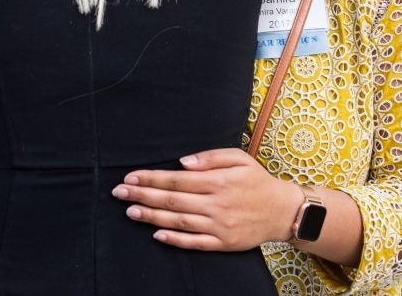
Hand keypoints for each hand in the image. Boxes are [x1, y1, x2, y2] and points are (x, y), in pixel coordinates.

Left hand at [111, 148, 300, 250]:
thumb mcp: (239, 158)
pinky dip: (174, 240)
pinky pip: (194, 243)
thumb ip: (210, 157)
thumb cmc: (257, 180)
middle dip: (143, 194)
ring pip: (178, 221)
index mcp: (219, 181)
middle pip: (172, 200)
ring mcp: (219, 226)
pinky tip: (156, 234)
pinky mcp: (223, 244)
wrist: (282, 211)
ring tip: (130, 210)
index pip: (177, 179)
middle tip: (119, 192)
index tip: (130, 176)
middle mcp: (217, 204)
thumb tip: (182, 162)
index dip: (151, 178)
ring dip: (152, 216)